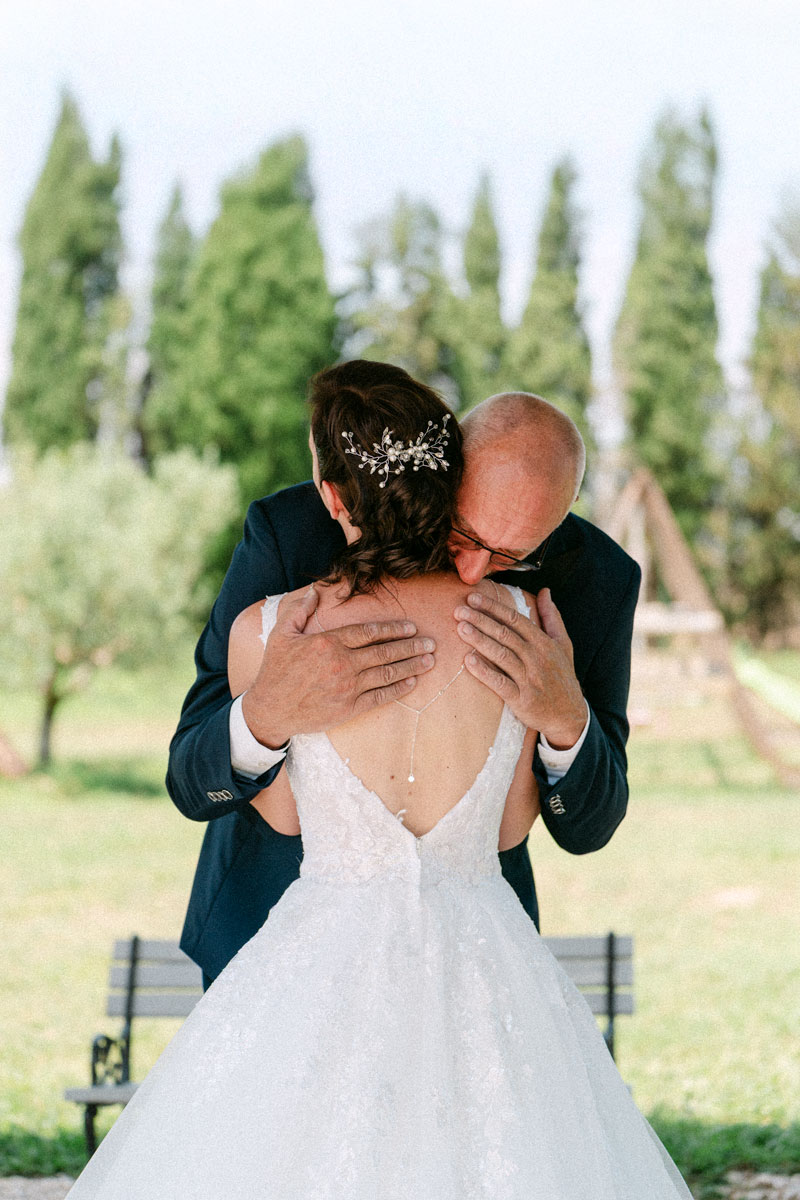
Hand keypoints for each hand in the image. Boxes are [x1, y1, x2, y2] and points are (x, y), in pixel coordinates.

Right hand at [242, 585, 435, 746]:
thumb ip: (299, 610)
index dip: (392, 629)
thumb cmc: (275, 670)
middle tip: (430, 643)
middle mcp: (342, 663)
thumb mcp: (281, 634)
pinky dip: (398, 689)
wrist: (270, 708)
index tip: (410, 627)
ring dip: (411, 666)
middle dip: (411, 646)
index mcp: (328, 642)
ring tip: (429, 660)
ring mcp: (347, 687)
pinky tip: (412, 683)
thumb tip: (314, 591)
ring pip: (387, 673)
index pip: (368, 632)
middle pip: (384, 652)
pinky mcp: (349, 708)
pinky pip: (380, 697)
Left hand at [455, 587, 585, 748]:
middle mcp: (537, 658)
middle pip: (505, 634)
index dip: (493, 607)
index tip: (473, 598)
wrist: (569, 715)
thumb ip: (552, 617)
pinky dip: (485, 672)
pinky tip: (468, 661)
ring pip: (502, 655)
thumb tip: (545, 591)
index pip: (515, 619)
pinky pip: (501, 683)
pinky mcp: (522, 699)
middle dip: (481, 620)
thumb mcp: (564, 644)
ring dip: (480, 641)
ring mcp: (529, 679)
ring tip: (461, 628)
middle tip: (459, 610)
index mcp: (544, 643)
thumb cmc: (563, 676)